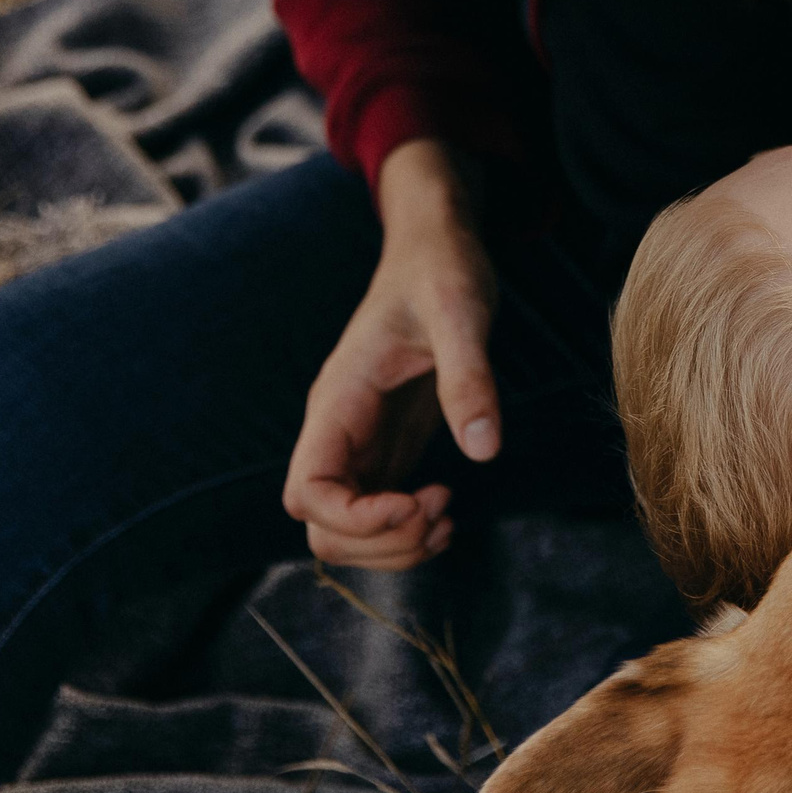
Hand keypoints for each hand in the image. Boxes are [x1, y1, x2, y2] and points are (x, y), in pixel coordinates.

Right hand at [282, 139, 500, 568]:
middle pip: (321, 528)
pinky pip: (375, 514)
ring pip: (343, 531)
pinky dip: (406, 531)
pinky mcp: (384, 447)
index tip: (416, 501)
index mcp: (338, 400)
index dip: (355, 517)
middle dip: (381, 541)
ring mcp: (357, 443)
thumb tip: (484, 451)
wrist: (436, 247)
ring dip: (395, 545)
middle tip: (443, 510)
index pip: (306, 491)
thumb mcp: (462, 313)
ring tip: (448, 517)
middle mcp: (337, 429)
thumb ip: (469, 377)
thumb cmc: (442, 270)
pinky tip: (448, 512)